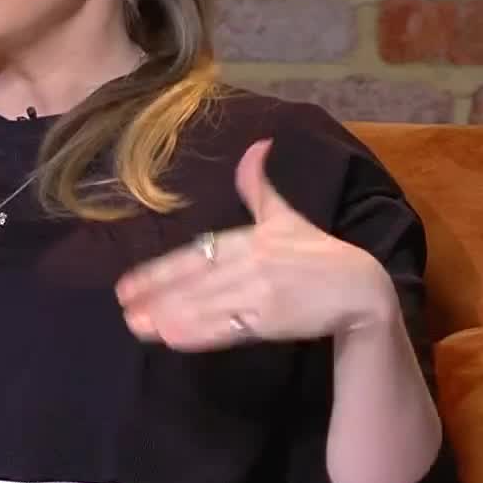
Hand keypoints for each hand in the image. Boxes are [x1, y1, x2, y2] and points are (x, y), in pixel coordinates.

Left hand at [113, 139, 398, 351]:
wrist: (359, 287)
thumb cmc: (318, 253)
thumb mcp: (287, 216)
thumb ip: (259, 187)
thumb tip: (257, 144)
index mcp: (250, 238)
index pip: (195, 256)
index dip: (159, 272)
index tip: (126, 285)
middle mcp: (251, 262)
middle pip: (195, 281)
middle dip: (157, 296)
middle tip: (122, 310)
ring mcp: (261, 292)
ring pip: (207, 305)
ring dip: (171, 316)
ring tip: (138, 327)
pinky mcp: (274, 318)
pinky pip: (231, 326)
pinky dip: (202, 331)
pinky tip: (175, 338)